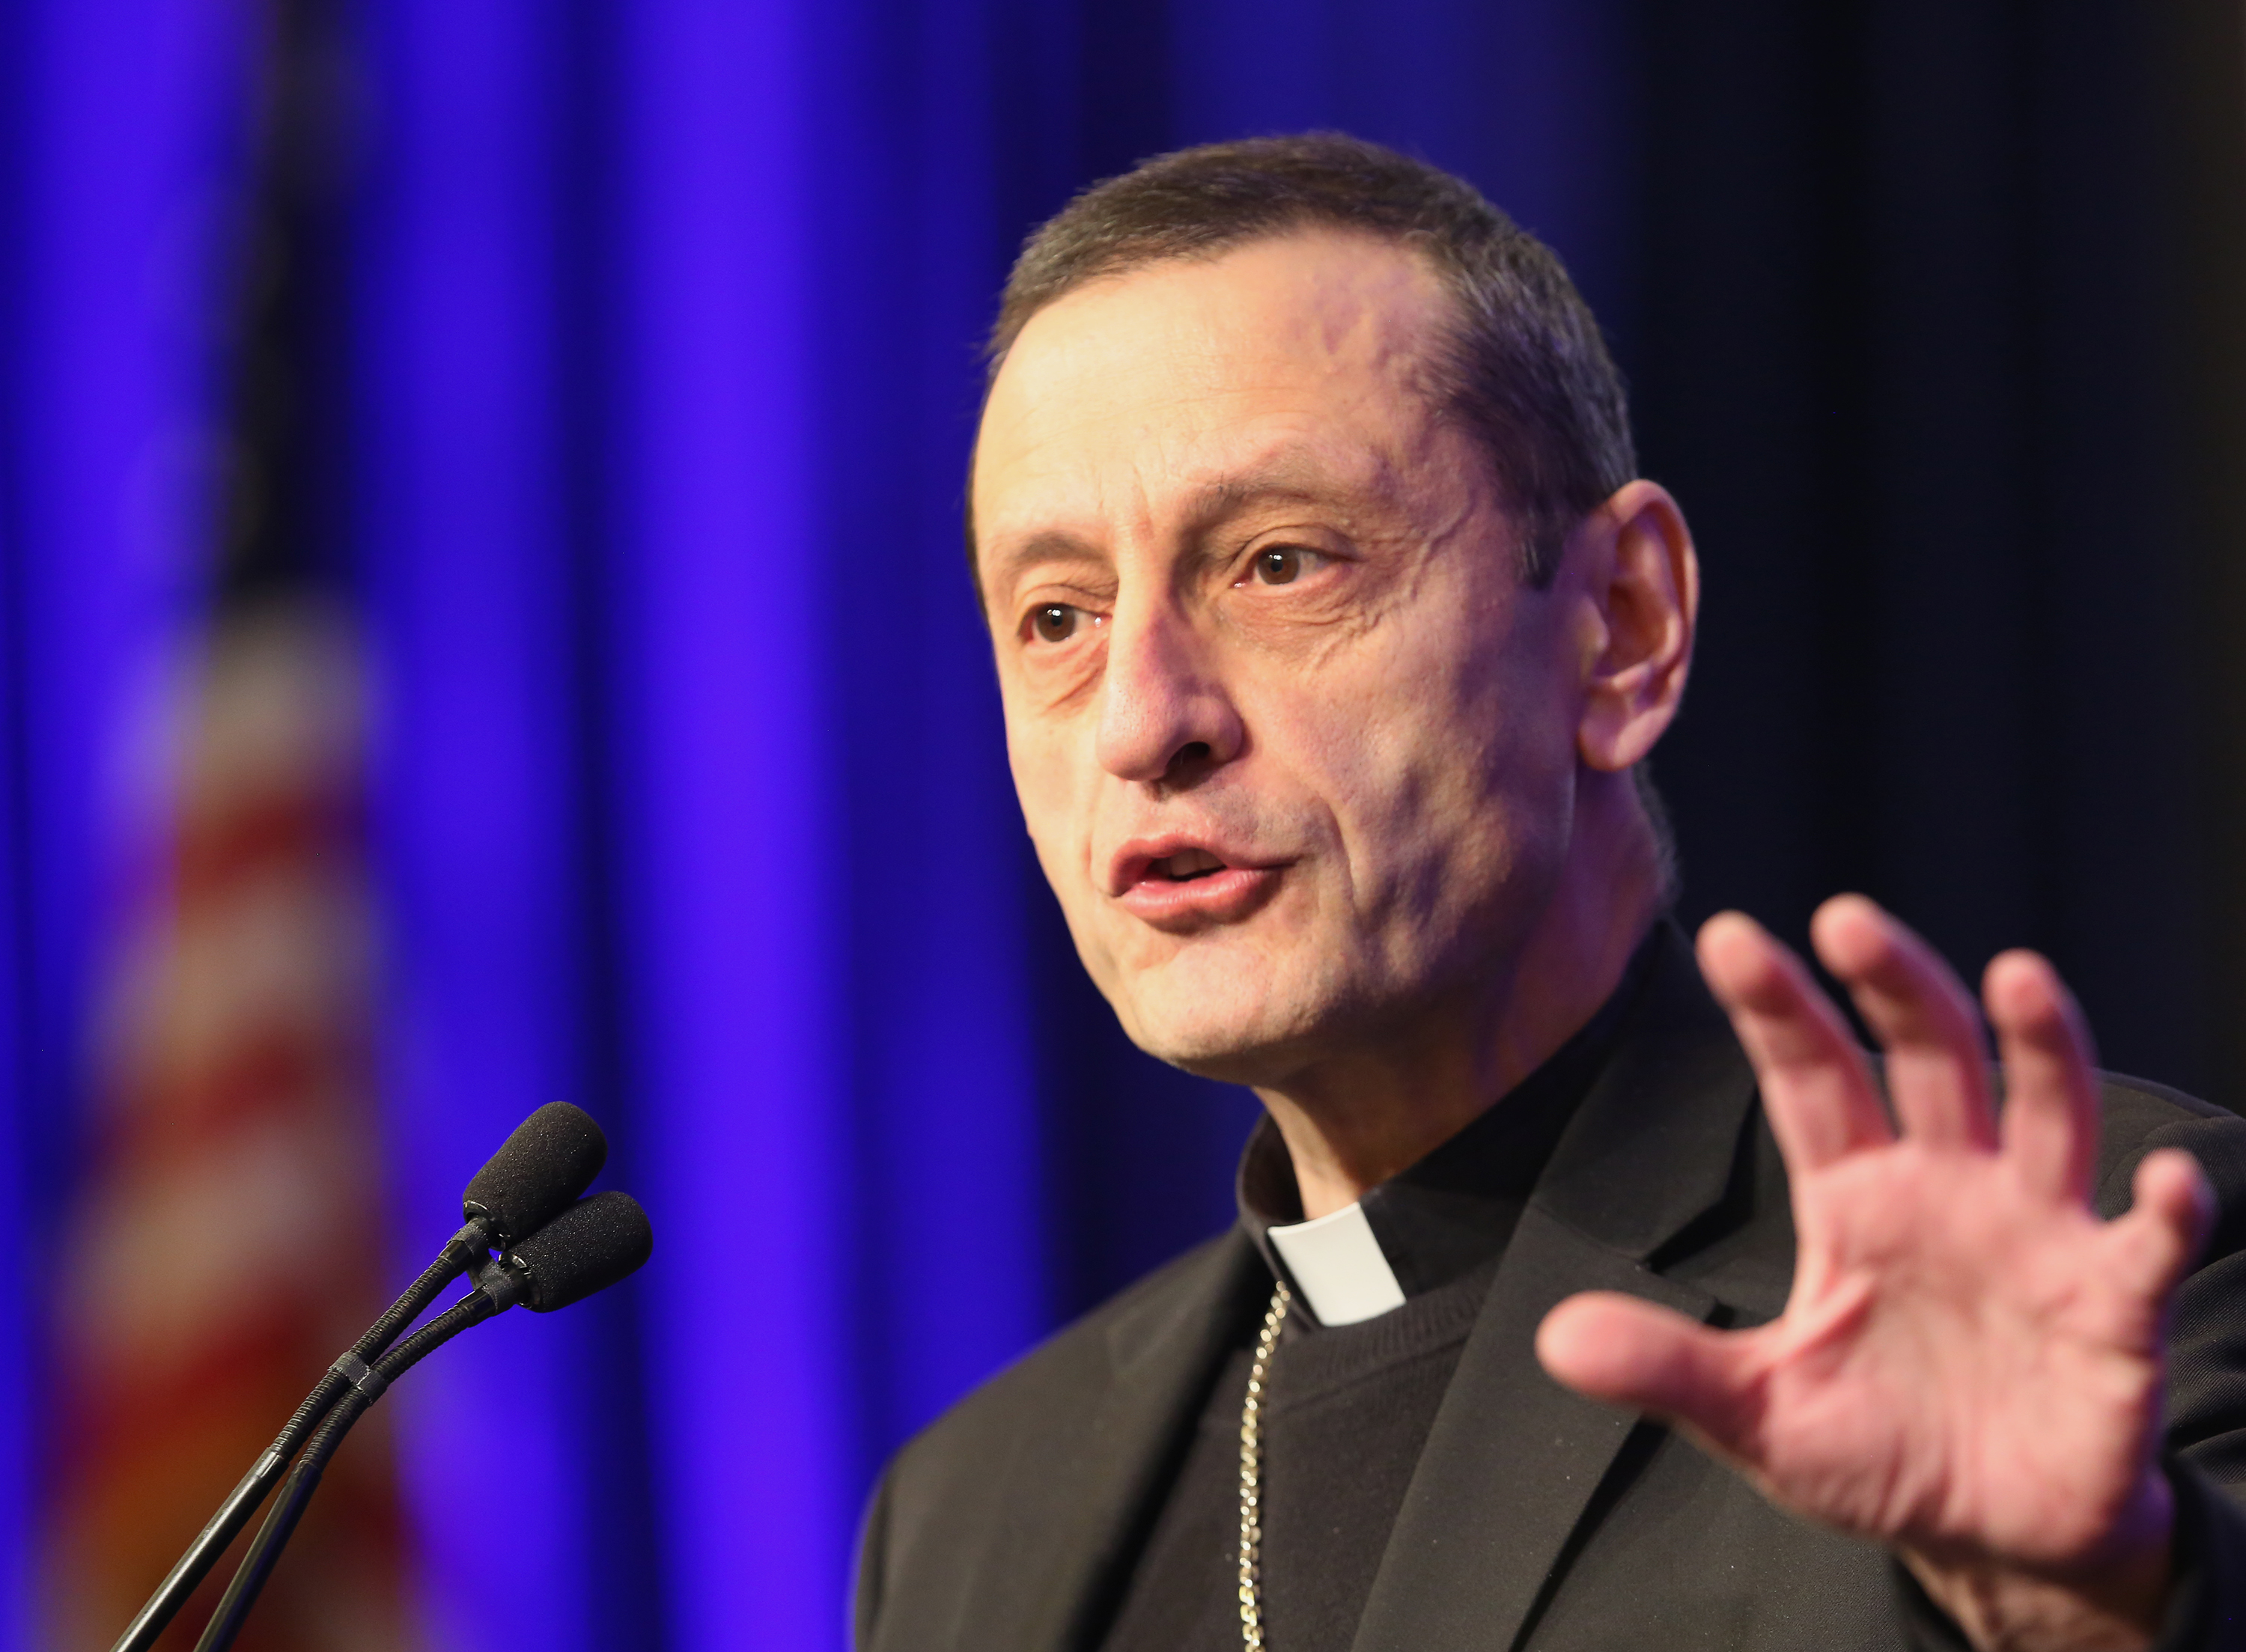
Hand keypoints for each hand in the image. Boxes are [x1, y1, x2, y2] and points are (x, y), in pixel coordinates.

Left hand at [1536, 896, 2214, 1651]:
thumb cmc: (1877, 1453)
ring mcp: (2037, 1235)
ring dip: (2041, 1046)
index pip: (1810, 1079)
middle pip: (1928, 1059)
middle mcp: (1949, 1189)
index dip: (1776, 1009)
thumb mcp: (1757, 1416)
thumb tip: (1553, 1339)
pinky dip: (2164, 1213)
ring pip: (2047, 1111)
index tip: (1729, 935)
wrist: (1991, 1540)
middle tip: (1847, 919)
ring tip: (2019, 975)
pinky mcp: (2110, 1305)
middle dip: (1894, 986)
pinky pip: (2144, 1247)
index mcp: (1855, 1198)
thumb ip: (1669, 1370)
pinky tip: (2166, 1183)